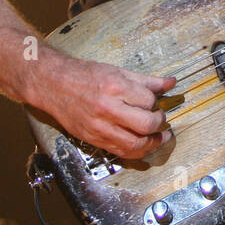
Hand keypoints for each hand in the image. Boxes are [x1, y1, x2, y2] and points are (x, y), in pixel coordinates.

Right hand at [30, 52, 176, 159]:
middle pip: (145, 125)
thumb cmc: (85, 76)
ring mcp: (99, 127)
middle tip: (161, 121)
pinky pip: (120, 152)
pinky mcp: (93, 139)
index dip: (156, 103)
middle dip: (159, 125)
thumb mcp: (119, 72)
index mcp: (115, 88)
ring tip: (159, 138)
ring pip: (134, 144)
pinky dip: (136, 152)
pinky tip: (143, 145)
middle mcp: (107, 109)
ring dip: (152, 144)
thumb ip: (147, 81)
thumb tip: (171, 83)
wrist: (53, 85)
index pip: (148, 101)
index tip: (155, 103)